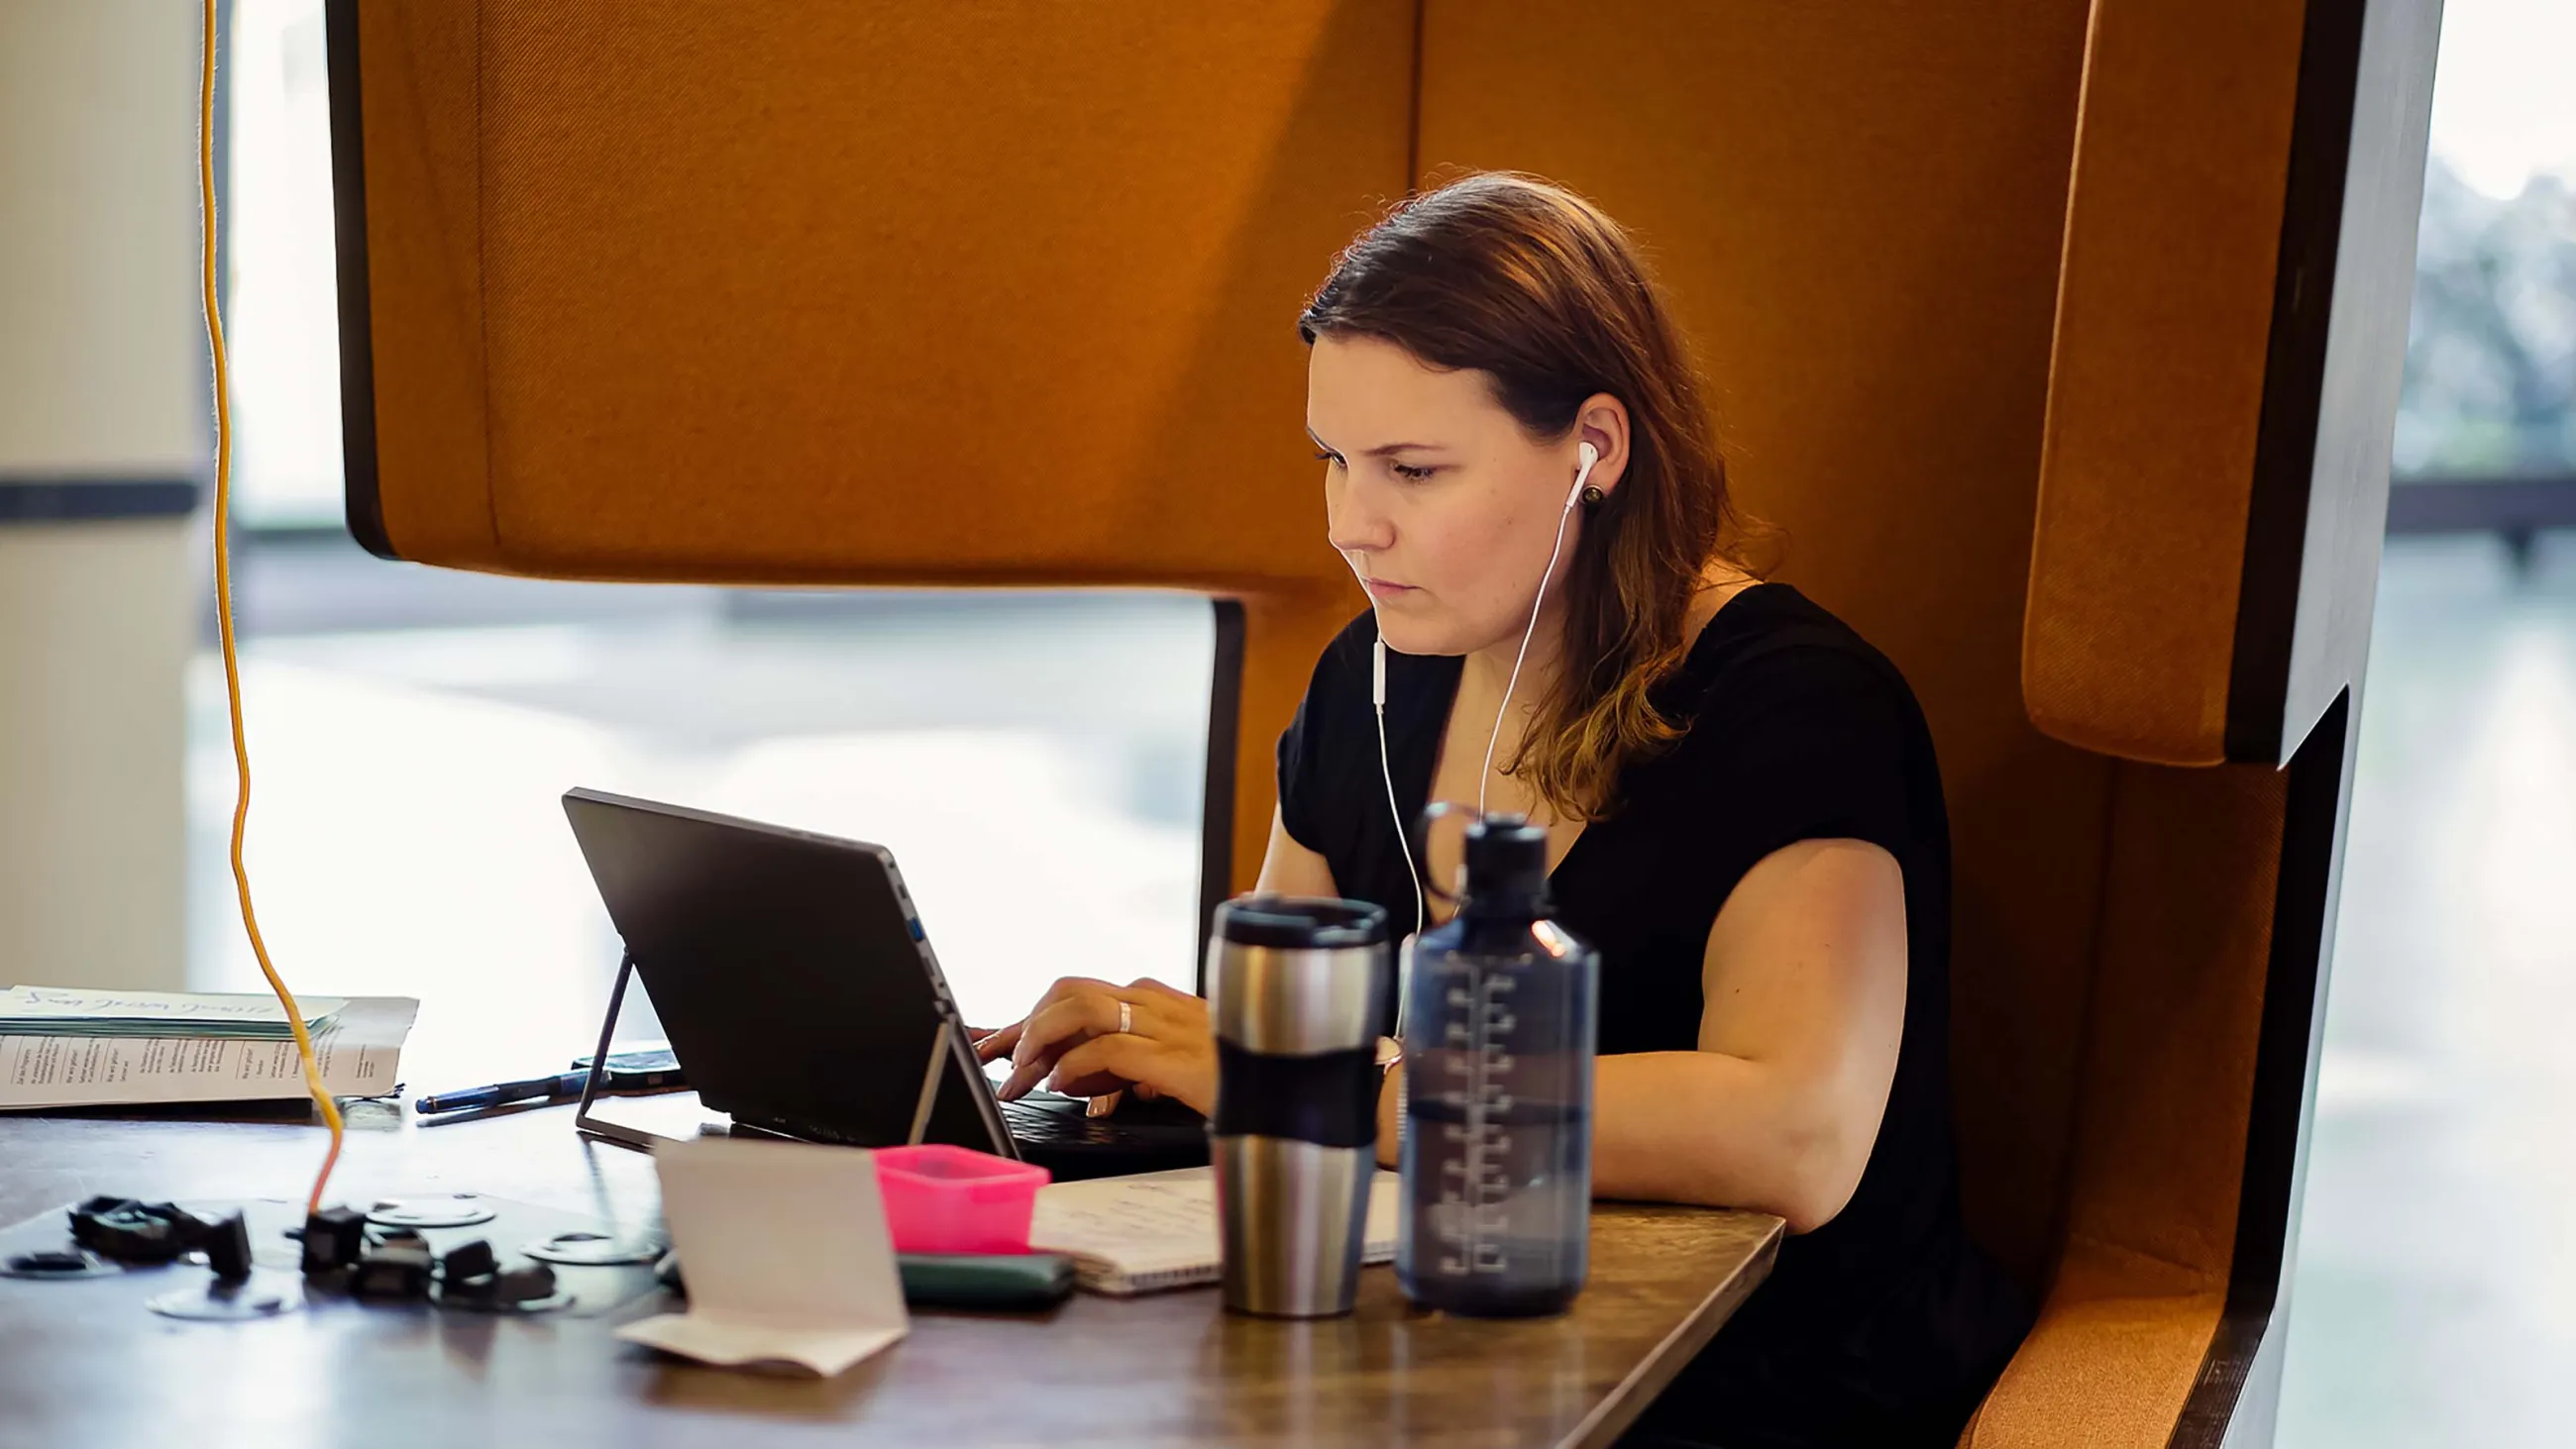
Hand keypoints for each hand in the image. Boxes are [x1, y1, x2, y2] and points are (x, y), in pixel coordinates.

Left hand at [972, 977, 1216, 1117]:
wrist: (1291, 1091)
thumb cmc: (1233, 1080)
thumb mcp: (1173, 1064)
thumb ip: (1127, 1062)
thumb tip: (1075, 1075)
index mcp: (1156, 999)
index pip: (1078, 994)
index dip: (1029, 1017)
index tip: (995, 1042)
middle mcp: (1156, 1002)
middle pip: (1070, 992)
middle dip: (1025, 1025)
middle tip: (1002, 1063)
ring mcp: (1166, 1025)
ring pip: (1081, 1009)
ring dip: (1041, 1041)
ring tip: (1024, 1075)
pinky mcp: (1174, 1056)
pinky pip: (1106, 1048)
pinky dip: (1073, 1066)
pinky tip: (1063, 1086)